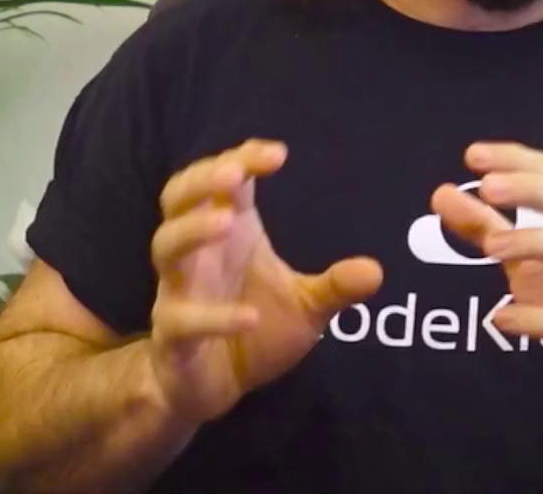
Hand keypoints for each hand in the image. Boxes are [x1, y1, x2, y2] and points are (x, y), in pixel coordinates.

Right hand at [146, 139, 382, 423]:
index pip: (224, 180)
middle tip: (233, 173)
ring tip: (227, 222)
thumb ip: (335, 287)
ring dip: (192, 230)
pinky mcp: (172, 335)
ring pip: (165, 247)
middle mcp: (197, 253)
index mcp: (230, 232)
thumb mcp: (305, 308)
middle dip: (202, 180)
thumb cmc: (255, 332)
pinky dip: (213, 317)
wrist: (211, 388)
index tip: (278, 154)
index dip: (243, 159)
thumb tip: (377, 270)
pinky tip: (249, 317)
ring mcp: (179, 291)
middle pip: (178, 197)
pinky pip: (181, 319)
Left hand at [430, 142, 542, 420]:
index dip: (519, 160)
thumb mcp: (529, 260)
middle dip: (535, 189)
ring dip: (540, 242)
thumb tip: (441, 194)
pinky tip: (502, 317)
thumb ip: (487, 227)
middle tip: (487, 187)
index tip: (473, 155)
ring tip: (491, 246)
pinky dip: (540, 320)